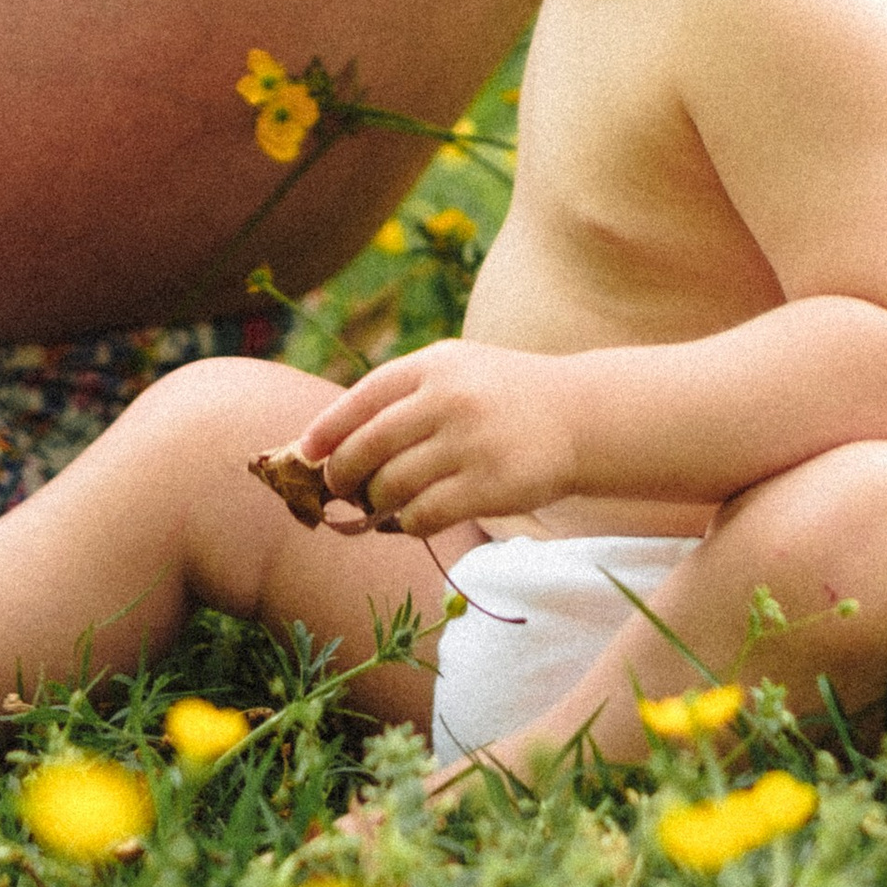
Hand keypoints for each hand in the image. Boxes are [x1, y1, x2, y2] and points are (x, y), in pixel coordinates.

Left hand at [291, 342, 582, 534]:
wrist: (579, 415)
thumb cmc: (503, 395)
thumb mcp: (456, 371)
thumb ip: (404, 395)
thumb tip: (333, 440)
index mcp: (434, 364)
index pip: (363, 397)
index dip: (328, 428)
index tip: (307, 452)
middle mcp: (449, 398)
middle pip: (369, 445)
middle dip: (343, 473)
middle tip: (338, 489)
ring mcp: (469, 442)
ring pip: (393, 484)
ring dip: (376, 501)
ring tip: (377, 505)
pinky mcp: (489, 485)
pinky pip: (426, 514)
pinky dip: (408, 522)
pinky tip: (410, 520)